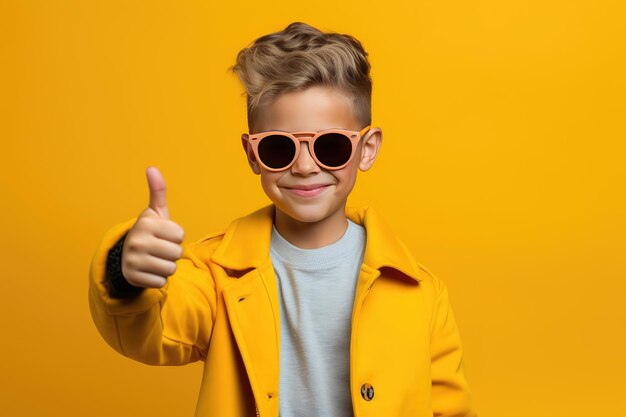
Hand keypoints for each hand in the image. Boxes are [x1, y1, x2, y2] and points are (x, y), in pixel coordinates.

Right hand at [121, 166, 184, 287]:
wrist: (126, 255)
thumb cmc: (150, 232)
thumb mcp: (155, 212)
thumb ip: (158, 191)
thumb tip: (151, 168)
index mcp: (145, 223)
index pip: (180, 234)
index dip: (176, 236)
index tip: (163, 235)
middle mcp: (137, 241)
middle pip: (177, 253)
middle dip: (172, 253)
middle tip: (159, 249)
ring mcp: (133, 261)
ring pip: (170, 269)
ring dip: (167, 266)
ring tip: (155, 259)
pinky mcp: (133, 278)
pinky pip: (161, 282)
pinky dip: (158, 278)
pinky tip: (148, 271)